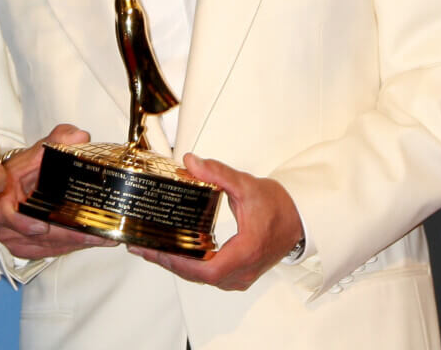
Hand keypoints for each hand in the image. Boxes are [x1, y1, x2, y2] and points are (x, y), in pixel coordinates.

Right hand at [0, 123, 116, 259]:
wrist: (15, 183)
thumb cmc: (24, 170)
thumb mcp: (38, 150)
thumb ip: (58, 139)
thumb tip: (79, 137)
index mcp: (2, 197)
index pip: (7, 214)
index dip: (23, 223)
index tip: (41, 226)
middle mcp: (4, 222)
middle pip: (36, 236)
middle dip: (68, 236)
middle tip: (95, 233)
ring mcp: (14, 237)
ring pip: (46, 246)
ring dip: (74, 243)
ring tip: (101, 237)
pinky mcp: (24, 248)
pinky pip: (48, 252)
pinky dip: (69, 247)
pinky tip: (89, 241)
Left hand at [128, 153, 302, 290]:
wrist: (298, 218)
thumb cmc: (277, 205)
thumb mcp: (245, 184)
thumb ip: (217, 173)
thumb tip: (191, 162)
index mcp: (246, 251)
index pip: (208, 269)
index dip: (180, 263)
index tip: (157, 250)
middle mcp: (244, 269)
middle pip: (199, 276)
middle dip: (169, 262)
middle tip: (142, 247)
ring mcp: (242, 275)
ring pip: (203, 278)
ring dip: (177, 266)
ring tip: (151, 250)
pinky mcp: (239, 273)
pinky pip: (210, 276)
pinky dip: (190, 267)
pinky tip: (173, 254)